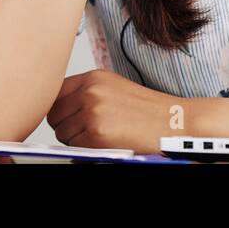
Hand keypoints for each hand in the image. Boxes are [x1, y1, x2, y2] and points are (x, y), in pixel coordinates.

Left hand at [47, 68, 179, 154]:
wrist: (173, 123)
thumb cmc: (147, 110)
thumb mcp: (113, 88)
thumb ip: (87, 92)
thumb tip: (60, 106)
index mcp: (93, 78)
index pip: (55, 93)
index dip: (59, 108)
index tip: (66, 116)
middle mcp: (90, 92)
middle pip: (55, 114)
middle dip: (65, 125)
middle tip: (86, 130)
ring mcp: (92, 113)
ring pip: (62, 133)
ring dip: (75, 139)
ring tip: (99, 136)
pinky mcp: (96, 135)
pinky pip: (75, 146)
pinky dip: (85, 149)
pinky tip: (105, 143)